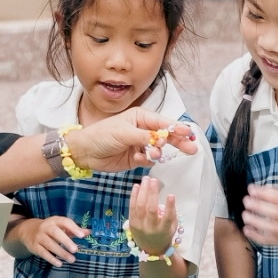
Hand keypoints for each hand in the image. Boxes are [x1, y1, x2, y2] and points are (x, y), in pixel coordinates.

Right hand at [19, 216, 85, 266]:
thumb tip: (88, 232)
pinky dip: (51, 259)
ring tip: (72, 259)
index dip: (73, 228)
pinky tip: (59, 264)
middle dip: (66, 241)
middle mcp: (46, 227)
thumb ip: (74, 230)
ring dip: (61, 252)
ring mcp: (39, 237)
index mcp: (54, 221)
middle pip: (55, 233)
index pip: (64, 222)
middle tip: (75, 250)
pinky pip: (43, 253)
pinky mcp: (35, 246)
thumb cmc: (50, 229)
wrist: (28, 230)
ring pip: (50, 244)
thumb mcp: (61, 227)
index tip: (82, 235)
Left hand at [60, 112, 198, 174]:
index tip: (188, 132)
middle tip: (191, 148)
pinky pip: (149, 160)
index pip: (163, 122)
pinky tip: (141, 158)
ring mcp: (140, 144)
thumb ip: (144, 137)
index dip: (177, 127)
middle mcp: (142, 130)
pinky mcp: (136, 158)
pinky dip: (148, 160)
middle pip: (166, 136)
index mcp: (140, 117)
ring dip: (159, 152)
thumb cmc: (102, 135)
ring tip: (155, 154)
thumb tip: (160, 140)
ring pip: (159, 149)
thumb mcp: (123, 133)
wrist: (86, 152)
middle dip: (178, 141)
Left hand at [126, 177, 178, 254]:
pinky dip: (134, 196)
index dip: (169, 207)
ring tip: (146, 179)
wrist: (150, 248)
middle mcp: (150, 228)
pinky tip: (136, 186)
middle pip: (150, 209)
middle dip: (152, 193)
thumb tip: (169, 198)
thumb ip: (172, 213)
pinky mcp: (131, 222)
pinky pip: (132, 207)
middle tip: (154, 180)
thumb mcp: (173, 227)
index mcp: (163, 230)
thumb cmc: (164, 234)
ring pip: (140, 206)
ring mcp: (139, 225)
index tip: (171, 195)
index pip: (167, 218)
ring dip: (142, 191)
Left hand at [240, 184, 277, 247]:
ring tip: (245, 215)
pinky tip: (246, 229)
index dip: (264, 194)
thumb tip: (252, 188)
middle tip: (246, 202)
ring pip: (271, 228)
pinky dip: (255, 236)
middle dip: (259, 207)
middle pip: (275, 213)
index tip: (251, 191)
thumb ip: (271, 192)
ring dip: (256, 222)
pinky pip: (267, 240)